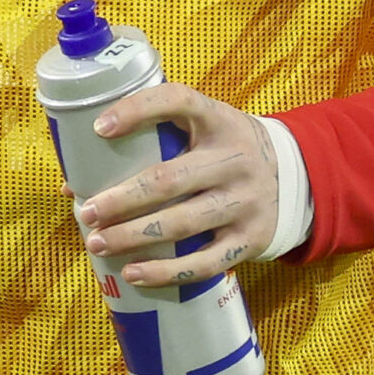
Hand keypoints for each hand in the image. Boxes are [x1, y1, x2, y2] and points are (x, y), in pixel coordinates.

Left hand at [73, 83, 278, 290]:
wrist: (297, 178)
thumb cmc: (224, 150)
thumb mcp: (203, 129)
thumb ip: (150, 143)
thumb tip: (76, 183)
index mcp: (218, 120)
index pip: (177, 101)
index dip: (137, 111)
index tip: (99, 128)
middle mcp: (234, 159)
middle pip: (169, 179)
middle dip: (121, 199)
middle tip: (87, 212)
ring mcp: (245, 201)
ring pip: (181, 223)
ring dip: (133, 237)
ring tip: (97, 243)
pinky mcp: (249, 239)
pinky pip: (204, 262)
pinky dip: (165, 271)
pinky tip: (133, 273)